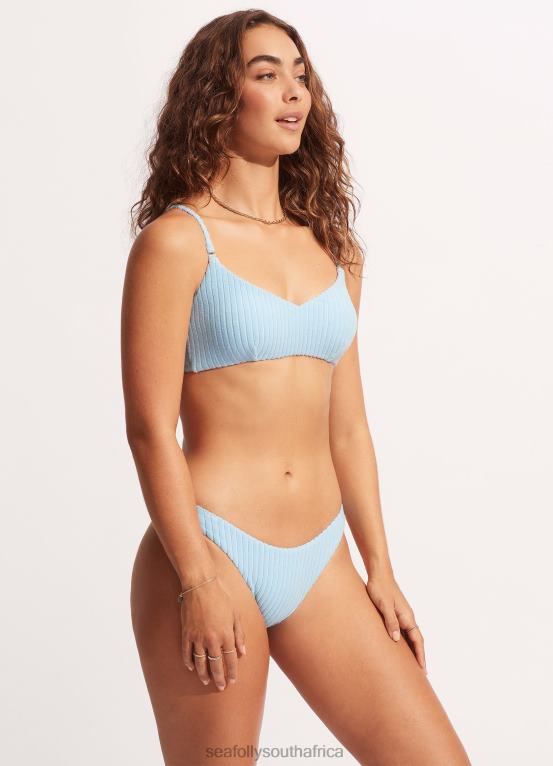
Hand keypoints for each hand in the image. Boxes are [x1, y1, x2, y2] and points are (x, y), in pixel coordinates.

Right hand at [179, 576, 246, 690]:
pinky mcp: (186, 633)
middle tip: (220, 687)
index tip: (232, 681)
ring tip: (206, 681)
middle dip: (219, 678)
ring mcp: (198, 637)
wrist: (201, 585)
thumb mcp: (236, 614)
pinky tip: (191, 668)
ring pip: (200, 662)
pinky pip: (186, 652)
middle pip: (216, 664)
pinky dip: (189, 661)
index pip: (230, 659)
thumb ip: (239, 635)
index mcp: (226, 635)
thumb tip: (242, 652)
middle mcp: (212, 639)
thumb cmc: (221, 597)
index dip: (232, 672)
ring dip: (203, 673)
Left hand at [365, 569, 426, 672]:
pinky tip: (399, 646)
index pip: (418, 640)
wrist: (378, 574)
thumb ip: (390, 621)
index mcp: (407, 617)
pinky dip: (405, 641)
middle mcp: (408, 617)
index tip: (423, 670)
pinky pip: (403, 630)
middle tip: (421, 673)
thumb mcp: (384, 605)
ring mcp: (402, 615)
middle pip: (417, 640)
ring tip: (411, 664)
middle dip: (419, 656)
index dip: (420, 655)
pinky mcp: (396, 612)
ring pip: (410, 636)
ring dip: (412, 649)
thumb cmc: (380, 588)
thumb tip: (397, 640)